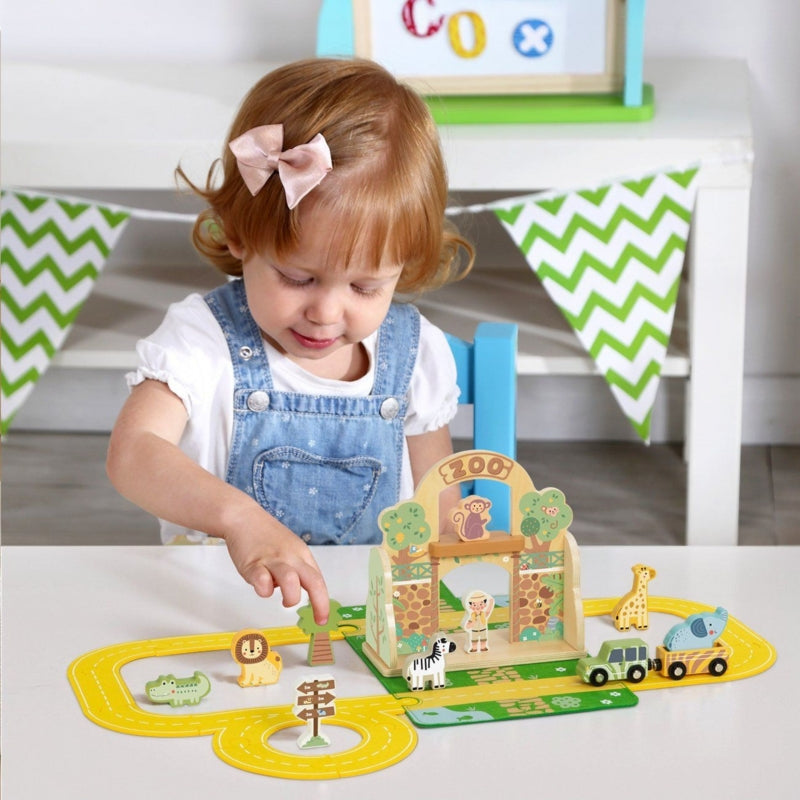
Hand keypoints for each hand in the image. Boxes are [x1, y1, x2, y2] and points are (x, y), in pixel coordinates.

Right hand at [223, 511, 329, 625]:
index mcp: (302, 555)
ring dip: (291, 597)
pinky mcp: (252, 563)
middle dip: (319, 604)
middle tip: (318, 619)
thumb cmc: (265, 535)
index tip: (323, 618)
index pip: (319, 581)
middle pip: (313, 581)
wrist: (243, 517)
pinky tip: (262, 586)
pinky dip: (264, 589)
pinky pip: (262, 581)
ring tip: (284, 599)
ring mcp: (272, 560)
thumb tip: (298, 592)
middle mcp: (291, 557)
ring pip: (291, 581)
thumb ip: (296, 570)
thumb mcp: (290, 549)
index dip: (323, 602)